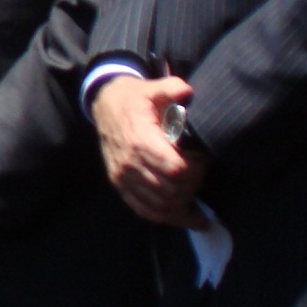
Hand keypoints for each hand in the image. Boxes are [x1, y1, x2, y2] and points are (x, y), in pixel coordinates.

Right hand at [95, 74, 210, 226]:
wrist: (104, 103)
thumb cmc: (134, 98)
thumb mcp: (152, 89)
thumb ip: (172, 88)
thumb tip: (188, 91)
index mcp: (140, 141)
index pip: (176, 171)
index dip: (196, 170)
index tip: (202, 159)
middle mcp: (129, 164)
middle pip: (171, 192)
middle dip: (192, 187)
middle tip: (201, 175)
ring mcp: (122, 177)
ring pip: (159, 206)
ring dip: (182, 207)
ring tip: (199, 204)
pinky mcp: (119, 184)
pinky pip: (144, 209)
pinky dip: (166, 217)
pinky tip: (185, 217)